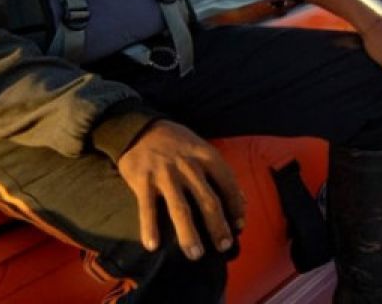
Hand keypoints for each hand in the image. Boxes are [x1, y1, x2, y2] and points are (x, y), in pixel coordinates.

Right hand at [116, 120, 245, 260]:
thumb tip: (242, 200)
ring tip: (195, 254)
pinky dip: (149, 227)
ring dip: (189, 234)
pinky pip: (147, 208)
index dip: (236, 206)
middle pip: (208, 201)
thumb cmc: (176, 142)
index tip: (239, 226)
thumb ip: (221, 172)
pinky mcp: (142, 180)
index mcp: (207, 156)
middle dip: (218, 226)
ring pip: (180, 209)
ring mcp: (165, 174)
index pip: (229, 184)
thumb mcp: (202, 148)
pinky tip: (152, 246)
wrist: (138, 128)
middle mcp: (188, 166)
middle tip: (224, 246)